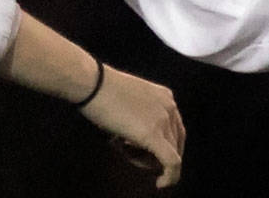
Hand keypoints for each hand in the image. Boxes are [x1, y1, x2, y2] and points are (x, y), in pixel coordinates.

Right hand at [79, 67, 183, 188]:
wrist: (93, 84)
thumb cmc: (101, 89)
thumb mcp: (131, 98)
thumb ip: (142, 114)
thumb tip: (138, 139)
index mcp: (165, 97)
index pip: (175, 129)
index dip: (163, 144)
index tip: (149, 152)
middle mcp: (169, 107)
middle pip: (175, 143)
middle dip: (156, 154)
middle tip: (133, 154)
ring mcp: (163, 121)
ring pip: (170, 155)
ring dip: (150, 161)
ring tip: (126, 152)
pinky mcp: (154, 136)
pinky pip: (171, 163)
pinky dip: (170, 177)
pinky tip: (161, 184)